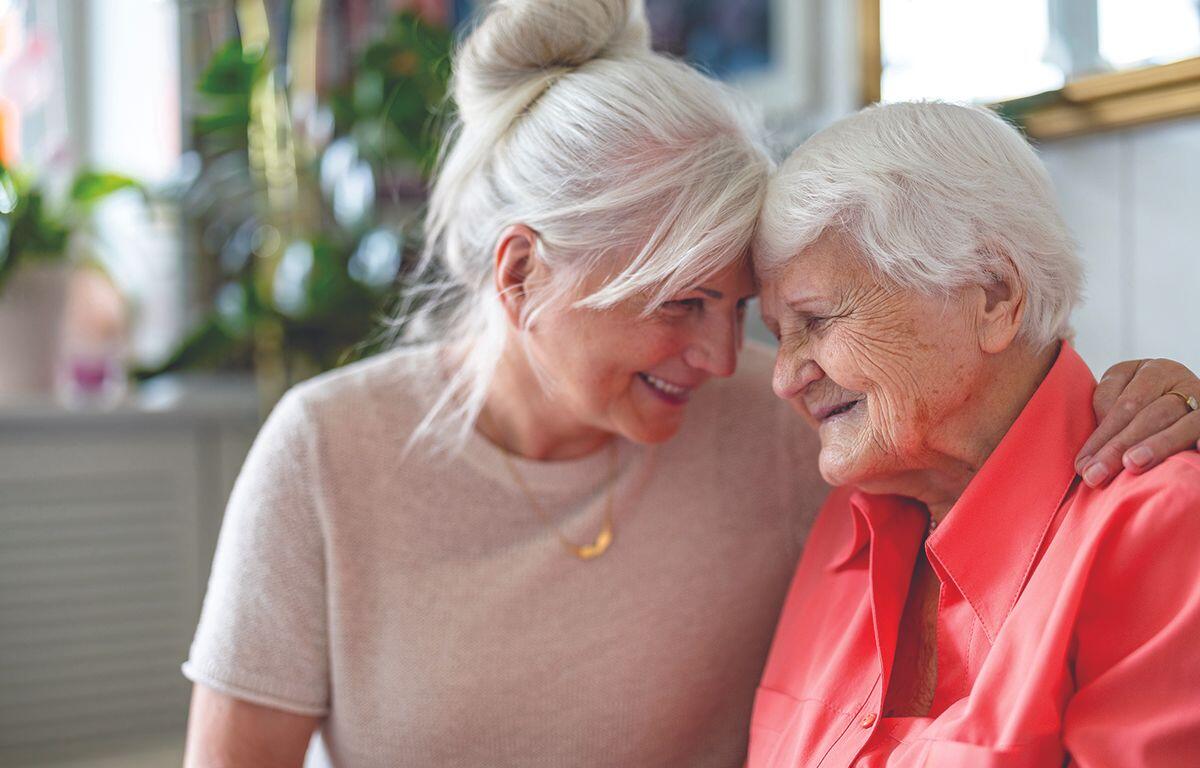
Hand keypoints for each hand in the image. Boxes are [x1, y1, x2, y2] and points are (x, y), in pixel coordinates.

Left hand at [1075, 359, 1199, 486]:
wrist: (1182, 398)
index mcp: (1149, 370)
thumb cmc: (1140, 405)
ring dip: (1157, 445)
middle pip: (1147, 414)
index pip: (1123, 404)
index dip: (1101, 437)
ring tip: (1132, 464)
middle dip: (1118, 447)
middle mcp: (1178, 379)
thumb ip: (1108, 412)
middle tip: (1097, 474)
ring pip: (1180, 422)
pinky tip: (1199, 449)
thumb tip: (1094, 450)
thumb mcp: (1120, 396)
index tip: (1083, 466)